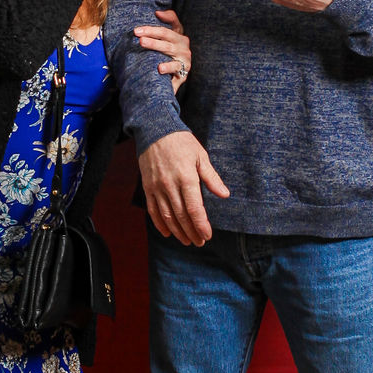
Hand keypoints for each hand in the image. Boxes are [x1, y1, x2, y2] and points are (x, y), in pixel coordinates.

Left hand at [134, 8, 191, 92]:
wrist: (184, 64)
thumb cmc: (175, 45)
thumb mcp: (175, 30)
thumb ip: (170, 18)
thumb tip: (157, 12)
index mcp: (180, 38)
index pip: (165, 32)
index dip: (151, 30)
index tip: (136, 31)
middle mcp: (183, 50)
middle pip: (167, 46)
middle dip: (154, 44)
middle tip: (141, 42)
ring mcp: (184, 64)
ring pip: (174, 64)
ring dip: (167, 66)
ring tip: (159, 67)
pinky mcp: (182, 77)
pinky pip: (177, 80)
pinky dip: (172, 84)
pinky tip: (166, 85)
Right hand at [138, 130, 229, 245]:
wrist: (155, 130)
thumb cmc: (182, 143)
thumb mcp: (201, 156)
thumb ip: (211, 178)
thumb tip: (224, 195)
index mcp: (186, 177)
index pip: (194, 208)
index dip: (201, 225)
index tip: (208, 236)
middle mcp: (170, 185)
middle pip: (181, 216)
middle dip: (191, 232)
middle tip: (199, 242)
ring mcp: (157, 188)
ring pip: (167, 216)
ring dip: (178, 231)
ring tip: (187, 241)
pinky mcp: (147, 187)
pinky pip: (153, 210)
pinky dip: (160, 224)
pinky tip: (168, 233)